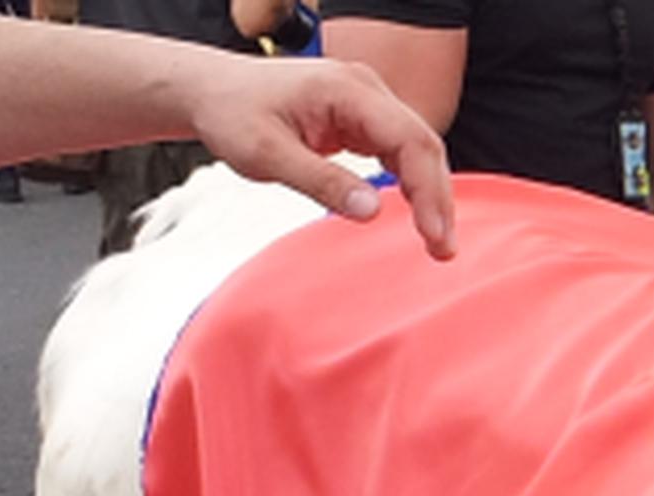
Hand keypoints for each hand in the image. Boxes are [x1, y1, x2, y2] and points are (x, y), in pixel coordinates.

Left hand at [183, 57, 456, 259]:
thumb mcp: (265, 154)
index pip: (409, 140)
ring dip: (429, 193)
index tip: (433, 233)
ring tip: (435, 238)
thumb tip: (373, 211)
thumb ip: (320, 181)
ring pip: (417, 149)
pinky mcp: (361, 117)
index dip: (428, 189)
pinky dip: (411, 182)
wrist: (210, 90)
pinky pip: (400, 149)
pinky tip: (415, 211)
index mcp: (347, 90)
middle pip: (424, 144)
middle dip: (438, 198)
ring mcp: (366, 101)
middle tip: (443, 248)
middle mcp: (366, 89)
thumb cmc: (230, 113)